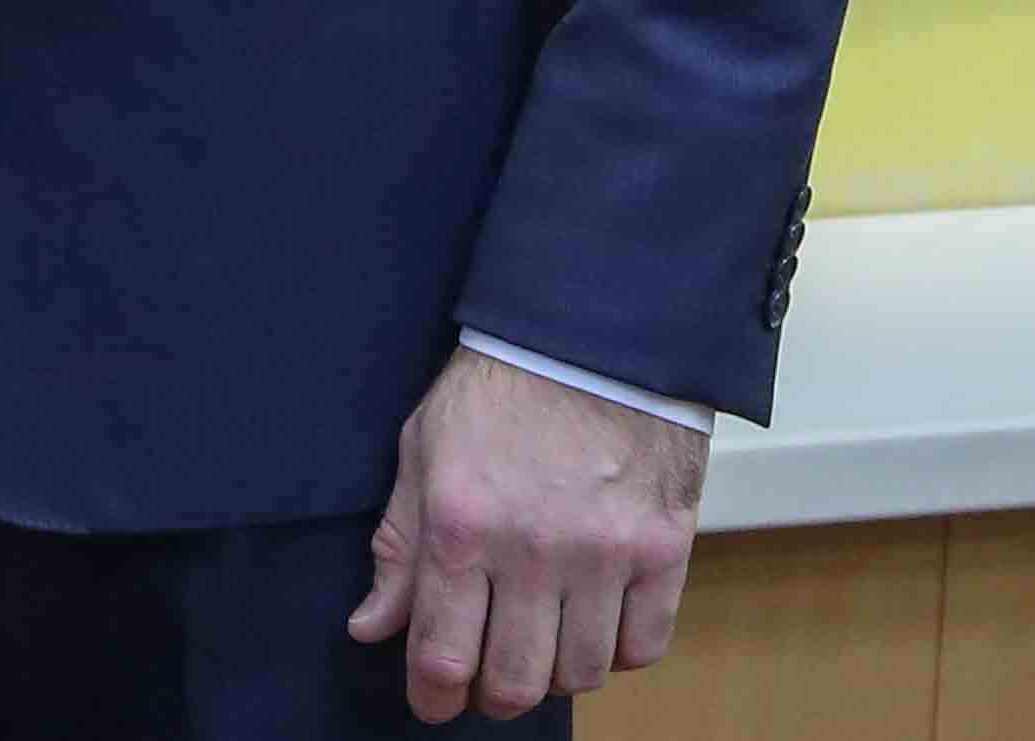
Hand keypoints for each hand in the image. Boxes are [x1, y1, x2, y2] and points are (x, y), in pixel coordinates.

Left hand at [347, 348, 706, 721]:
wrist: (591, 334)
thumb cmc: (499, 388)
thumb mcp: (422, 452)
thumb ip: (398, 546)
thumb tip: (372, 627)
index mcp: (462, 524)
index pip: (443, 655)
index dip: (432, 696)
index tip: (432, 700)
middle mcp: (533, 550)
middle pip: (515, 680)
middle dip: (491, 696)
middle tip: (486, 680)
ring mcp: (605, 554)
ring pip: (580, 673)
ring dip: (554, 675)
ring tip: (540, 643)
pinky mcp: (663, 549)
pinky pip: (644, 646)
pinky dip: (617, 652)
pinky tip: (595, 624)